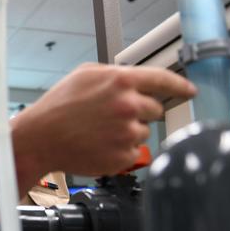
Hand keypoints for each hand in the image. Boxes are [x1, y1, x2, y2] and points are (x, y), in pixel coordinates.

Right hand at [12, 63, 195, 175]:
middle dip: (139, 113)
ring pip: (144, 132)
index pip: (163, 80)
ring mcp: (126, 133)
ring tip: (99, 132)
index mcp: (120, 81)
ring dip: (128, 133)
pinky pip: (133, 152)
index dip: (180, 85)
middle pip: (155, 110)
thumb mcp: (84, 75)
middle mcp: (128, 106)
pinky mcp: (122, 156)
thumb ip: (115, 74)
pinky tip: (98, 145)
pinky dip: (119, 150)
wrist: (39, 138)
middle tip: (111, 117)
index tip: (190, 91)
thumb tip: (137, 79)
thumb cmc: (57, 107)